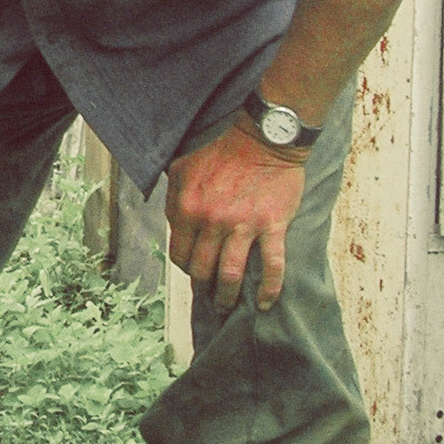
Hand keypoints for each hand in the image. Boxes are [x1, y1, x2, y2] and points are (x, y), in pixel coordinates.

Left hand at [165, 117, 307, 312]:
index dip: (185, 267)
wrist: (264, 135)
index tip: (192, 271)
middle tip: (208, 296)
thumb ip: (174, 196)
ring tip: (228, 308)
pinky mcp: (271, 225)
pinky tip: (263, 303)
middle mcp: (211, 221)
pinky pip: (271, 266)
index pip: (179, 253)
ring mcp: (242, 225)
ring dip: (228, 298)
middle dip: (204, 288)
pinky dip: (267, 290)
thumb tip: (173, 222)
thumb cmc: (222, 147)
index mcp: (187, 206)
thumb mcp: (183, 165)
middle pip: (202, 269)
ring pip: (230, 275)